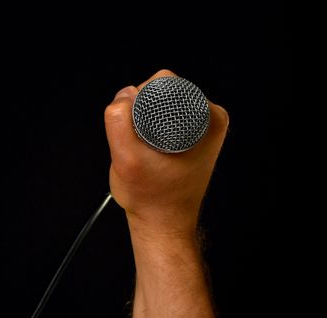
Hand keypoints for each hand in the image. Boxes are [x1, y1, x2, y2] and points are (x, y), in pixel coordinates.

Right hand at [105, 69, 228, 239]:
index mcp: (208, 119)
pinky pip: (164, 116)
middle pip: (163, 89)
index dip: (139, 102)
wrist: (163, 222)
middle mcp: (210, 119)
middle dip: (140, 111)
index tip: (135, 133)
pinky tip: (147, 149)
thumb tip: (124, 95)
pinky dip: (149, 127)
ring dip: (143, 120)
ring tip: (144, 149)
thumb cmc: (151, 197)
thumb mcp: (126, 160)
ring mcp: (202, 127)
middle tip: (139, 145)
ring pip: (161, 102)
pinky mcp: (192, 135)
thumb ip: (119, 122)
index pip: (164, 83)